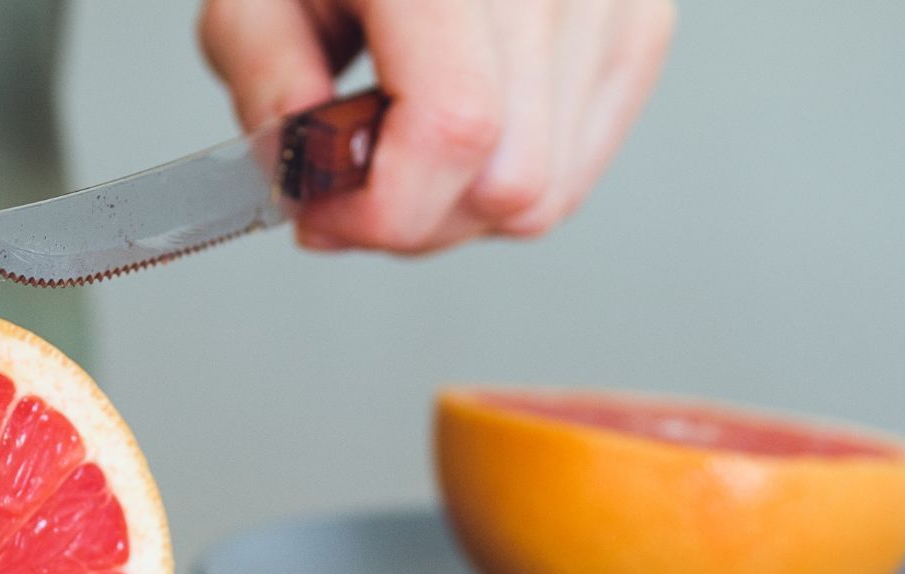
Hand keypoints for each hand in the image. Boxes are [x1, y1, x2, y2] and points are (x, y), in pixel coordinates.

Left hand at [198, 0, 674, 252]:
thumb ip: (265, 82)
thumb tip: (313, 182)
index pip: (455, 128)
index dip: (382, 207)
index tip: (320, 213)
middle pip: (510, 183)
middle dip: (414, 218)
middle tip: (348, 185)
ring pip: (549, 192)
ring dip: (458, 206)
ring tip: (399, 143)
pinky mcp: (639, 23)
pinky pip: (580, 166)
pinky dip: (506, 176)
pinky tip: (455, 131)